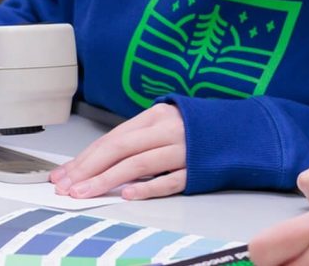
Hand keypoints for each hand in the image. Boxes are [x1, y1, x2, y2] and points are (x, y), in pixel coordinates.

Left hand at [49, 103, 186, 199]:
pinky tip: (127, 194)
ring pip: (138, 164)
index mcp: (157, 116)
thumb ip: (137, 138)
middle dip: (89, 169)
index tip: (65, 174)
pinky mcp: (198, 169)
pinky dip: (147, 187)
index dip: (86, 156)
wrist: (244, 132)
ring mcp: (184, 149)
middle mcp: (168, 130)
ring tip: (86, 193)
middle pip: (120, 148)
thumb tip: (97, 160)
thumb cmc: (199, 130)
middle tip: (68, 187)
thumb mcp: (166, 123)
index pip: (113, 138)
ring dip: (107, 180)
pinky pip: (169, 180)